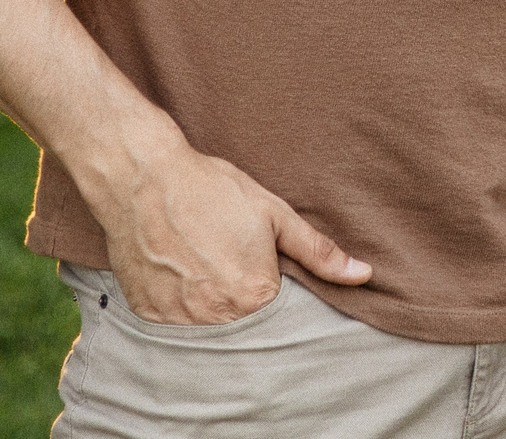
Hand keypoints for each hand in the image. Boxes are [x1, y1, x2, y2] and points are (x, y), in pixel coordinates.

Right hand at [91, 133, 370, 323]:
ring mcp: (178, 322)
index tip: (260, 268)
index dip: (274, 289)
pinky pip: (173, 324)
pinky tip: (177, 271)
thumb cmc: (212, 191)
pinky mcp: (148, 316)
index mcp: (254, 296)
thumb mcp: (274, 214)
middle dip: (242, 302)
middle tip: (225, 262)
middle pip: (242, 326)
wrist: (143, 178)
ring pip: (207, 328)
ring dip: (210, 306)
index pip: (280, 316)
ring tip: (201, 265)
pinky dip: (179, 305)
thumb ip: (318, 252)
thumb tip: (362, 274)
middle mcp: (215, 318)